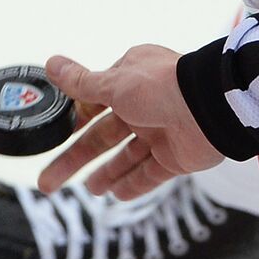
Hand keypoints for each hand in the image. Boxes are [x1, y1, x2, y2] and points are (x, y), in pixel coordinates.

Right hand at [37, 46, 223, 199]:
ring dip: (106, 173)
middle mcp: (145, 105)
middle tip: (46, 183)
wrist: (211, 107)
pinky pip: (150, 173)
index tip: (56, 137)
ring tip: (89, 189)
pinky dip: (133, 183)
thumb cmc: (160, 86)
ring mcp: (161, 131)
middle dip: (75, 159)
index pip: (96, 102)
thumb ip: (81, 82)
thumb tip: (51, 63)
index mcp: (131, 79)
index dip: (76, 122)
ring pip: (126, 157)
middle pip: (103, 136)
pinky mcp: (176, 156)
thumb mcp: (113, 82)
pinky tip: (115, 195)